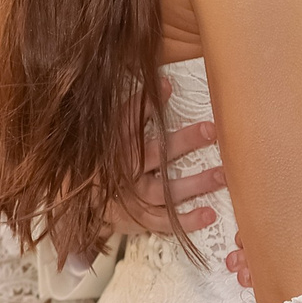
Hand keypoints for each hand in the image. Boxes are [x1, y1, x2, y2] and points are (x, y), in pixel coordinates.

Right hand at [102, 76, 225, 236]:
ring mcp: (129, 197)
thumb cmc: (102, 163)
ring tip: (221, 175)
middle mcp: (121, 171)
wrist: (80, 203)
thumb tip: (164, 81)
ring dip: (194, 183)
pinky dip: (186, 220)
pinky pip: (162, 221)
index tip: (168, 86)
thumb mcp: (107, 135)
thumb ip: (131, 111)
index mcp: (110, 146)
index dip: (145, 104)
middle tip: (211, 130)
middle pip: (151, 154)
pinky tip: (208, 213)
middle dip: (182, 142)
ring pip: (162, 190)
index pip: (126, 121)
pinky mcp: (136, 219)